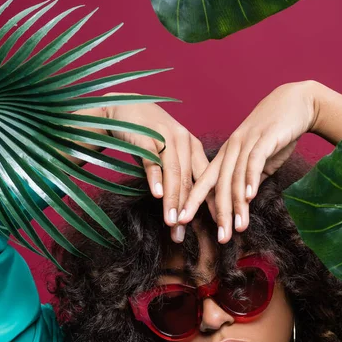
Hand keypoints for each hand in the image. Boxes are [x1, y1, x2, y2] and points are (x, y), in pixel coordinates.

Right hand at [105, 96, 214, 242]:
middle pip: (190, 181)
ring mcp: (165, 137)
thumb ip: (180, 174)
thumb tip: (189, 207)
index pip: (206, 179)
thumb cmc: (149, 136)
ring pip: (173, 173)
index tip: (217, 226)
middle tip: (185, 233)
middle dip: (189, 210)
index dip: (212, 203)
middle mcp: (183, 141)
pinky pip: (152, 159)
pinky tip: (157, 195)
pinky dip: (155, 178)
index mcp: (193, 147)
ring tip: (172, 222)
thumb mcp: (170, 153)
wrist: (123, 107)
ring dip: (173, 200)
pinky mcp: (145, 136)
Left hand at [177, 81, 318, 242]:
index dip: (192, 202)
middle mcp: (231, 149)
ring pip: (235, 178)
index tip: (182, 222)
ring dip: (236, 205)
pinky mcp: (264, 138)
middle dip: (217, 213)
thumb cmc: (277, 133)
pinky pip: (254, 161)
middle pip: (218, 184)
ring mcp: (246, 142)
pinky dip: (250, 180)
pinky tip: (249, 197)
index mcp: (226, 155)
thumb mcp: (259, 160)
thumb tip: (244, 201)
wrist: (297, 102)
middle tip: (219, 238)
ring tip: (237, 228)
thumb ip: (250, 179)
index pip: (204, 181)